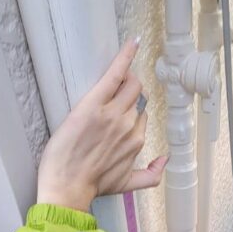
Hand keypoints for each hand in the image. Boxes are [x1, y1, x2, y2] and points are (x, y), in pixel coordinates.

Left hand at [37, 39, 167, 211]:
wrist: (68, 188)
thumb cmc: (91, 186)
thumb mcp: (126, 185)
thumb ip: (150, 175)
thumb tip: (165, 161)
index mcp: (136, 141)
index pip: (140, 115)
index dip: (129, 109)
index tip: (118, 108)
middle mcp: (129, 125)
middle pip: (138, 96)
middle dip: (129, 90)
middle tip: (113, 91)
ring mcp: (113, 113)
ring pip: (130, 84)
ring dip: (124, 78)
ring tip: (112, 78)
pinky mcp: (94, 104)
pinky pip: (115, 75)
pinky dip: (125, 57)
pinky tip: (132, 43)